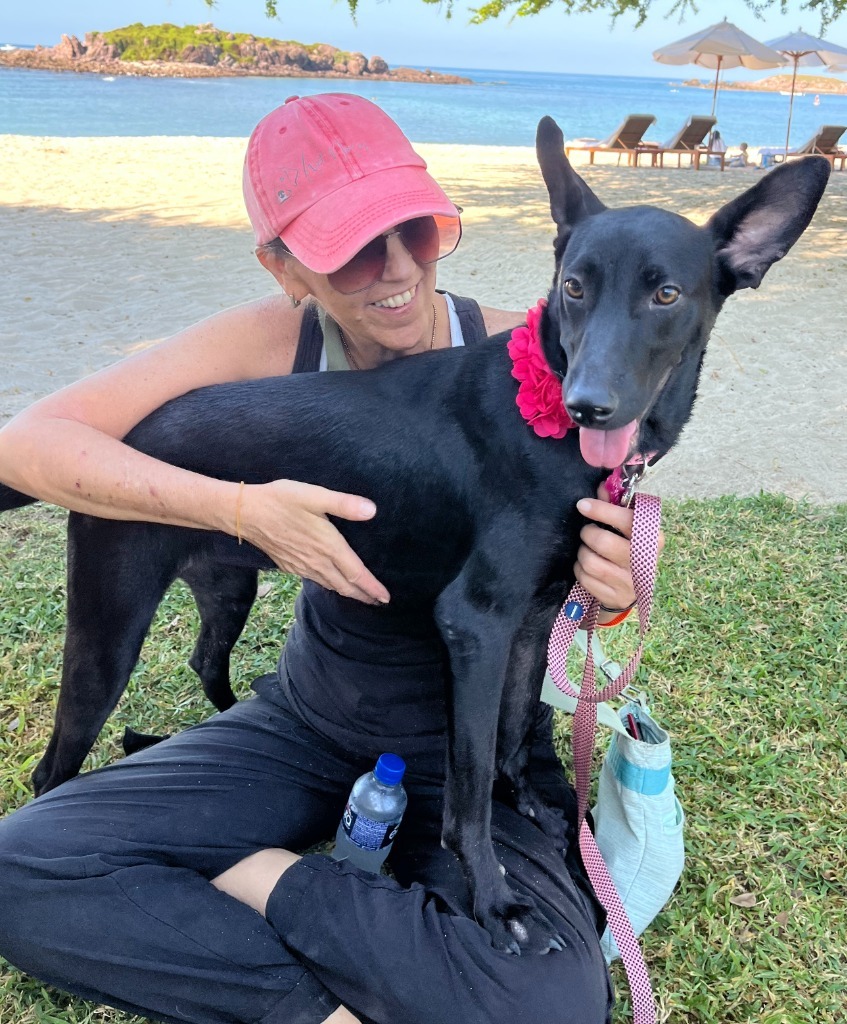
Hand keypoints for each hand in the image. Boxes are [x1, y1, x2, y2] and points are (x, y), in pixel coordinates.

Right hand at [239, 479, 389, 604]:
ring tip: (360, 597)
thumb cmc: (279, 501)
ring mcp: (301, 566)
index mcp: (328, 546)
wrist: (243, 513)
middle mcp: (316, 561)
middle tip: (379, 603)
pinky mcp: (289, 565)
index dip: (372, 587)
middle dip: (364, 596)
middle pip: (345, 586)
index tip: (386, 598)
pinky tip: (330, 582)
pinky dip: (328, 586)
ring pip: (330, 585)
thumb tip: (371, 510)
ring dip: (347, 593)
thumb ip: (344, 504)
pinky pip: (315, 580)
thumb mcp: (314, 496)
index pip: (356, 574)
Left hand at [574, 484, 664, 620]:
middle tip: (588, 532)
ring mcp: (630, 583)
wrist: (632, 589)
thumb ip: (615, 505)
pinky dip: (580, 570)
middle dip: (588, 534)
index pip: (626, 520)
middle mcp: (644, 562)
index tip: (583, 505)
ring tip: (588, 549)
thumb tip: (603, 485)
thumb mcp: (627, 527)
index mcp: (653, 539)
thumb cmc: (628, 548)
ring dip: (582, 553)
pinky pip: (585, 578)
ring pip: (590, 561)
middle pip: (603, 542)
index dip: (602, 510)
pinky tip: (587, 567)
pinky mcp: (614, 597)